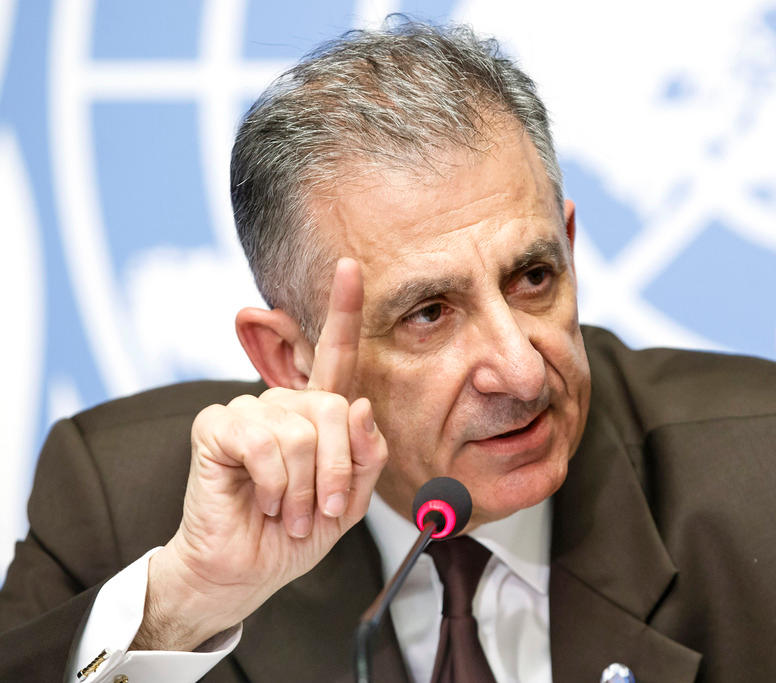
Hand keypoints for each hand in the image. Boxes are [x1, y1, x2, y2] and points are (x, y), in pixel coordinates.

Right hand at [134, 258, 387, 650]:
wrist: (247, 571)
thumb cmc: (296, 533)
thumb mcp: (352, 498)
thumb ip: (365, 453)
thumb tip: (359, 405)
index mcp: (317, 414)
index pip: (335, 354)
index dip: (343, 309)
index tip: (350, 266)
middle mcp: (283, 402)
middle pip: (334, 407)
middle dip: (338, 471)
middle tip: (324, 511)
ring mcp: (247, 410)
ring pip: (301, 430)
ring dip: (306, 487)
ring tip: (291, 513)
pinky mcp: (215, 426)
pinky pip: (263, 442)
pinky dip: (275, 483)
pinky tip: (264, 499)